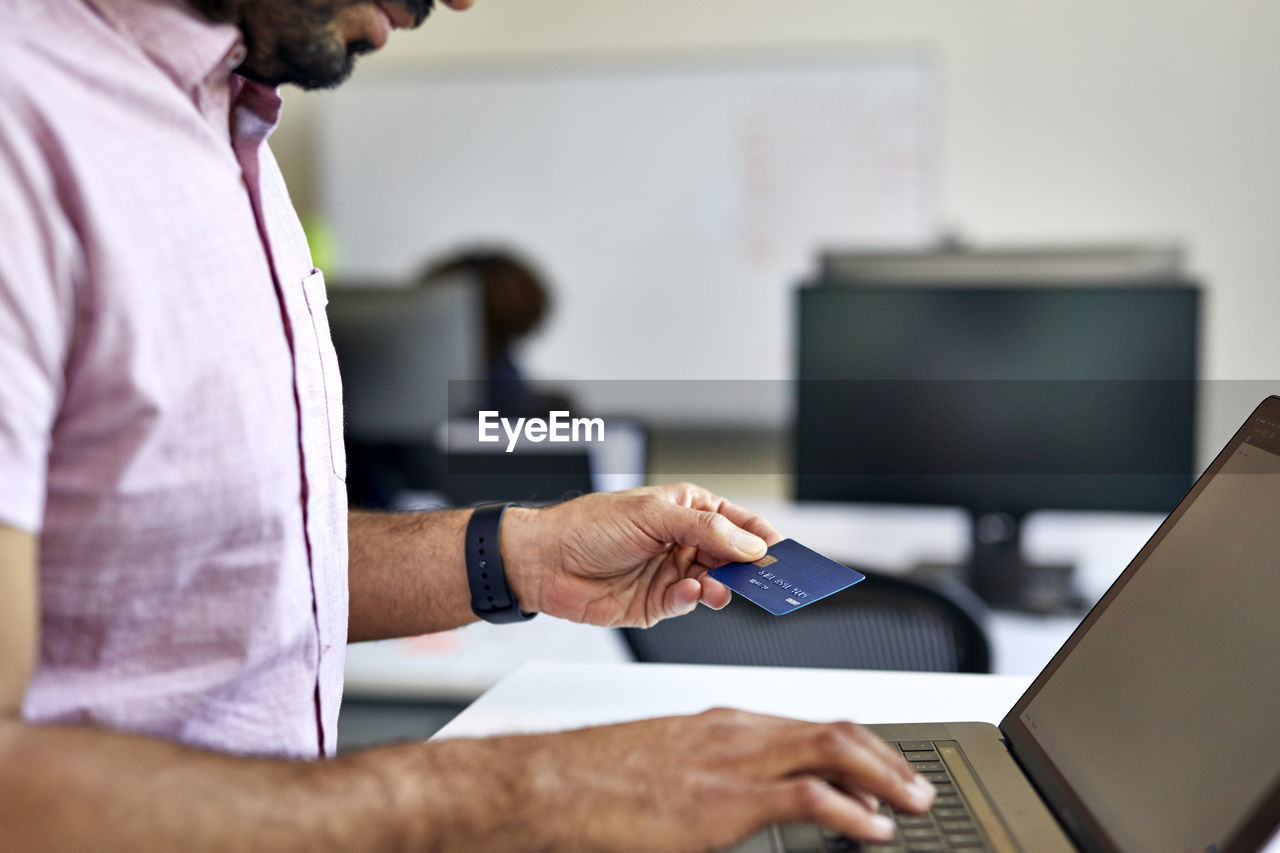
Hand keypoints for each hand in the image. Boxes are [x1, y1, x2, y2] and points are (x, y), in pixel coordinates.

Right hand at [420, 709, 935, 851]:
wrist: (553, 781)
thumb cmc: (598, 776)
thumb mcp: (667, 766)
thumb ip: (710, 776)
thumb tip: (738, 801)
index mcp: (724, 724)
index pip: (810, 724)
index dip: (858, 745)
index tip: (884, 766)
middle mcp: (738, 732)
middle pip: (834, 731)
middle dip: (886, 757)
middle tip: (917, 785)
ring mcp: (735, 762)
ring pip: (833, 750)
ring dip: (884, 777)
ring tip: (913, 804)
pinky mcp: (725, 799)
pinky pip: (808, 796)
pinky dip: (851, 810)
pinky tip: (873, 829)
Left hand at [502, 482, 780, 626]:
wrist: (545, 560)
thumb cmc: (590, 525)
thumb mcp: (653, 515)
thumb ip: (706, 529)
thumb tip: (750, 543)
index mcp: (687, 510)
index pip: (737, 521)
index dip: (762, 535)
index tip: (784, 550)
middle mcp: (683, 542)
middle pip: (733, 557)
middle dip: (751, 567)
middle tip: (769, 578)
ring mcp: (672, 573)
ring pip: (716, 584)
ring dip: (722, 586)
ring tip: (720, 588)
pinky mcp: (658, 603)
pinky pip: (688, 603)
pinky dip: (692, 600)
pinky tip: (686, 592)